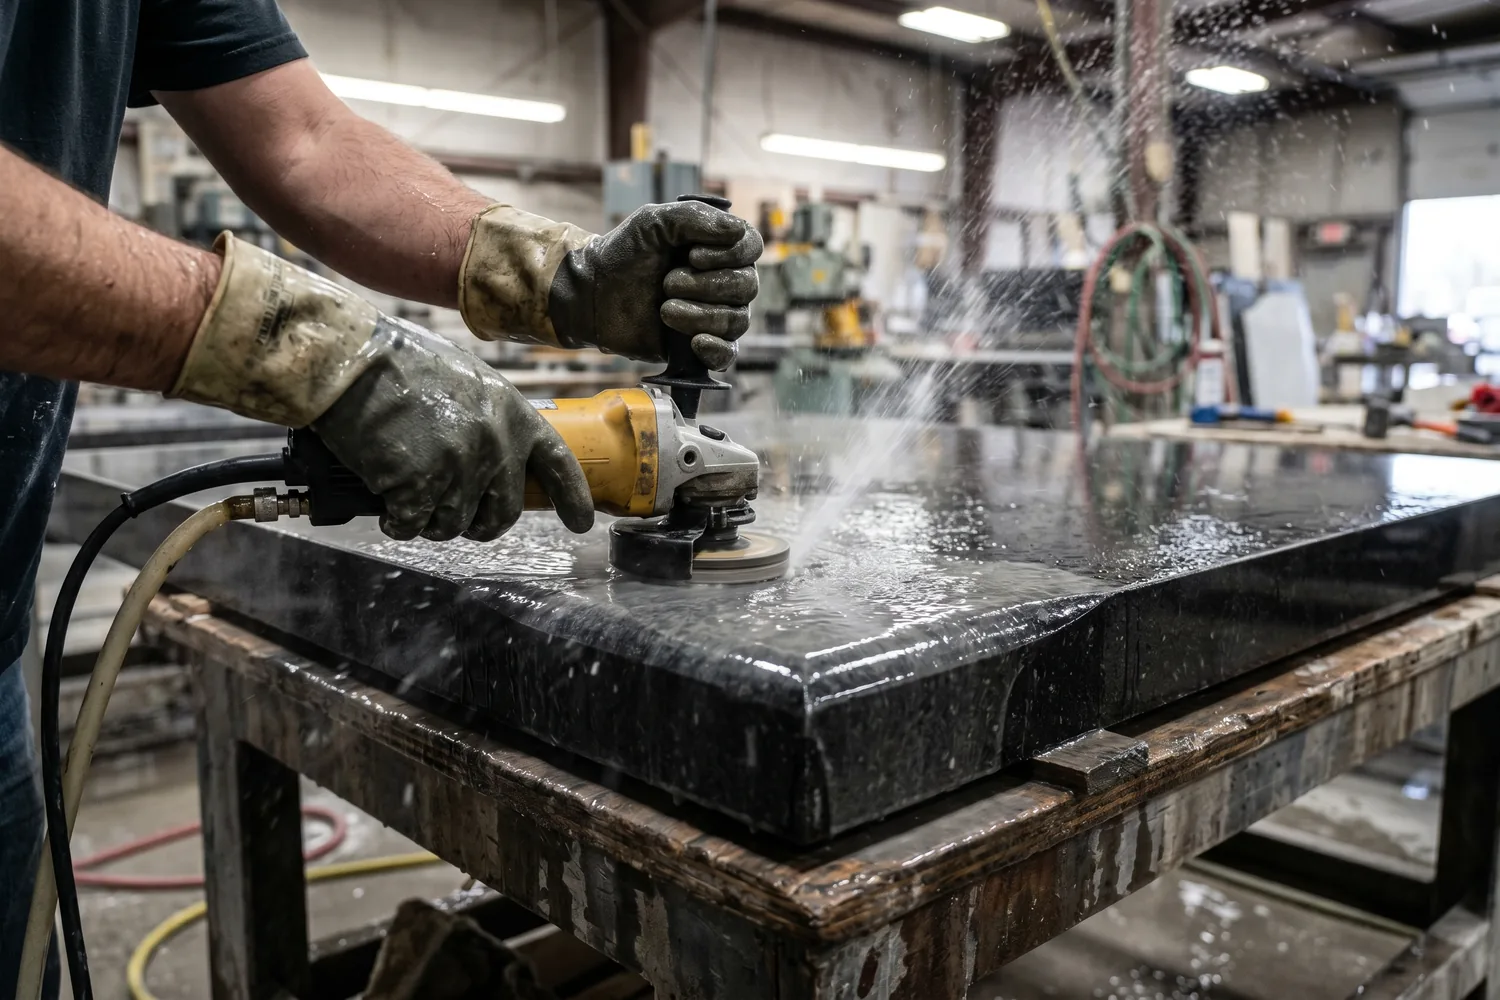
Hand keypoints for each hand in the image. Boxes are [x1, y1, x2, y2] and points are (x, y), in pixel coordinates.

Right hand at [313, 316, 593, 540]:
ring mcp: (459, 467)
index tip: (580, 523)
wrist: (353, 360)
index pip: (557, 464)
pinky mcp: (419, 485)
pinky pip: (412, 525)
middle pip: (502, 513)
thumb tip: (495, 454)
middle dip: (479, 524)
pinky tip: (386, 503)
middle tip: (457, 519)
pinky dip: (396, 521)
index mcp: (514, 415)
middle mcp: (496, 445)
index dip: (572, 498)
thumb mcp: (468, 379)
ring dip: (430, 520)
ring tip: (407, 495)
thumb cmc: (402, 363)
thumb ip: (490, 417)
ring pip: (453, 524)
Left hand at [548, 201, 762, 368]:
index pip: (751, 247)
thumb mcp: (654, 221)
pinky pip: (728, 355)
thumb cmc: (623, 252)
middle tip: (667, 283)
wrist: (592, 292)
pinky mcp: (698, 346)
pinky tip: (695, 342)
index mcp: (717, 247)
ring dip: (701, 314)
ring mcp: (713, 314)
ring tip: (664, 308)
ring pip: (737, 320)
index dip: (731, 253)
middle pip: (746, 286)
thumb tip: (737, 231)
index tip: (693, 255)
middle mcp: (723, 280)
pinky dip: (717, 349)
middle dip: (707, 285)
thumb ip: (695, 217)